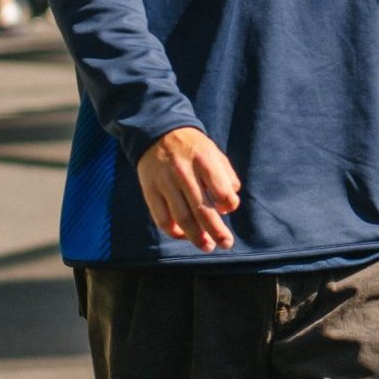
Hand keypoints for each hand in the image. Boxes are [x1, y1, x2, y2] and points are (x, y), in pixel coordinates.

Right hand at [136, 127, 240, 250]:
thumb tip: (229, 206)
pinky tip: (184, 236)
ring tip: (207, 246)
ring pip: (182, 217)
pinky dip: (174, 232)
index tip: (228, 209)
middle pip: (201, 209)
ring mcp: (164, 182)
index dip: (228, 204)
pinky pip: (162, 218)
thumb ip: (226, 177)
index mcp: (203, 160)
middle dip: (216, 231)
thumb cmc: (193, 149)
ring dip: (196, 237)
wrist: (157, 132)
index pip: (221, 189)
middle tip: (226, 244)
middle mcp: (183, 172)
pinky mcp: (150, 191)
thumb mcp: (214, 153)